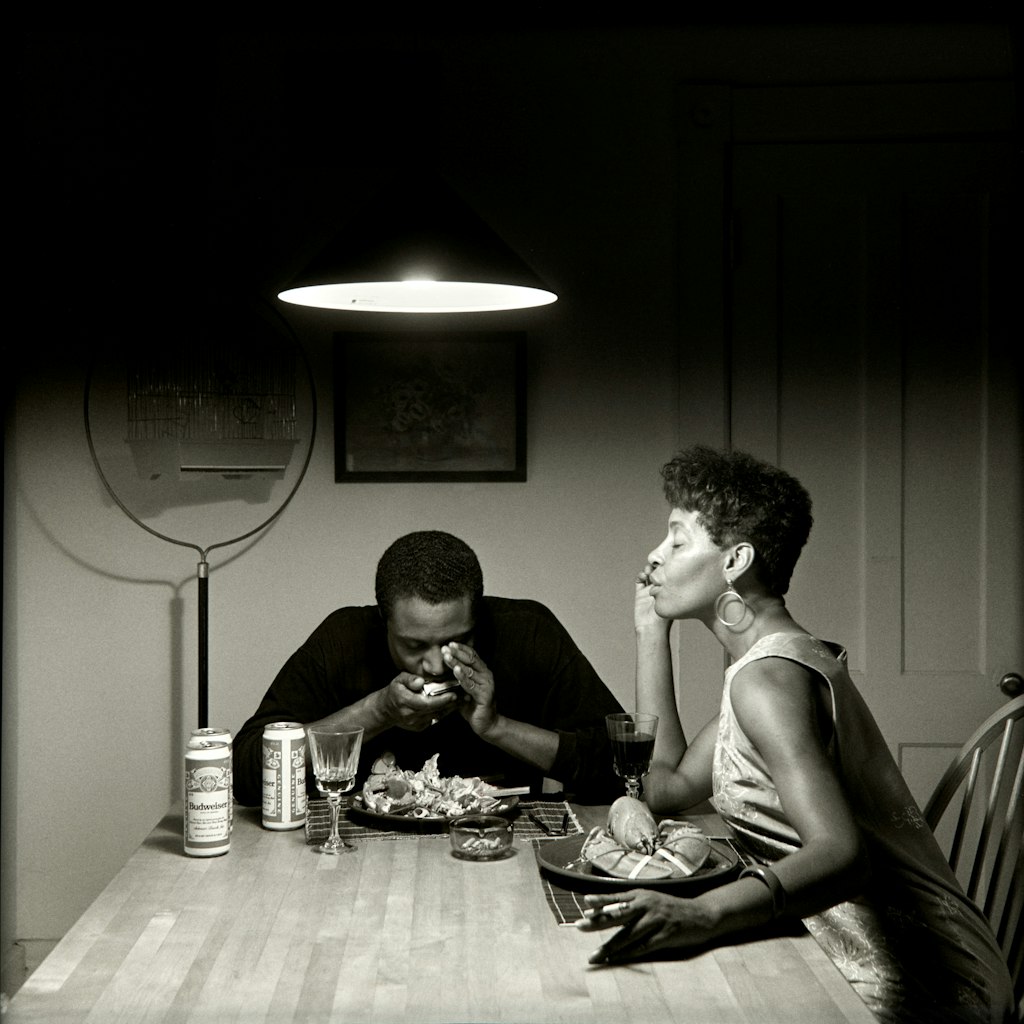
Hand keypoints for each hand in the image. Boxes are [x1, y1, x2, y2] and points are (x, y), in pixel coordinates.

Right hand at [380, 673, 459, 731]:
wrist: (386, 710)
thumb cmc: (395, 691)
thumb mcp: (399, 680)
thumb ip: (410, 679)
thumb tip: (420, 681)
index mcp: (405, 701)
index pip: (427, 703)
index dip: (441, 700)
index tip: (453, 694)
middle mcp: (410, 715)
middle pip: (435, 710)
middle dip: (450, 703)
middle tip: (464, 695)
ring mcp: (415, 723)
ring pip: (437, 716)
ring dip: (450, 708)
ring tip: (462, 699)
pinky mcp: (419, 727)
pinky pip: (435, 719)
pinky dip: (444, 712)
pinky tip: (452, 705)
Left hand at [441, 642, 497, 736]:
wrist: (487, 724)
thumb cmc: (473, 706)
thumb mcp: (463, 690)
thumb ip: (456, 680)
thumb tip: (440, 673)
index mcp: (482, 672)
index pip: (472, 656)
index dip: (461, 649)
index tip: (449, 644)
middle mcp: (486, 675)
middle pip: (471, 660)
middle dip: (457, 653)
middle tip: (445, 647)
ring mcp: (486, 685)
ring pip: (470, 671)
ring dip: (457, 663)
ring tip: (447, 656)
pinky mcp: (484, 696)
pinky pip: (471, 685)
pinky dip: (463, 678)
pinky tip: (456, 671)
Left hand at [576, 890, 717, 963]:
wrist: (701, 914)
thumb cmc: (670, 908)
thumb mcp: (650, 899)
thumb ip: (630, 904)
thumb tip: (604, 910)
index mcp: (642, 895)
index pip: (617, 897)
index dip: (601, 900)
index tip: (585, 903)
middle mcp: (647, 905)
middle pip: (619, 914)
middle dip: (598, 921)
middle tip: (580, 926)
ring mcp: (657, 920)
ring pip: (628, 934)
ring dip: (610, 946)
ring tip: (595, 954)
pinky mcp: (665, 935)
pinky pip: (643, 947)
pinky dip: (628, 954)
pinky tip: (616, 959)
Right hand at [634, 562, 667, 633]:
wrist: (652, 630)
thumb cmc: (665, 618)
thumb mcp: (672, 603)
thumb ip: (672, 591)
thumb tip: (677, 576)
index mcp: (669, 590)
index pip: (669, 575)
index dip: (667, 567)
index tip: (667, 562)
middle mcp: (660, 589)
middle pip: (658, 572)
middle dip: (656, 566)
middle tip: (656, 565)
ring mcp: (649, 591)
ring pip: (648, 574)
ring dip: (648, 569)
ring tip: (649, 571)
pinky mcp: (640, 594)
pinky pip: (639, 581)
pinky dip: (640, 576)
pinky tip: (643, 576)